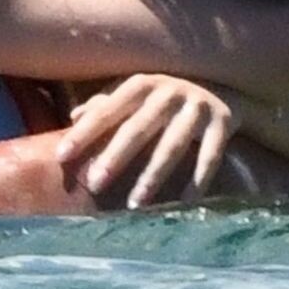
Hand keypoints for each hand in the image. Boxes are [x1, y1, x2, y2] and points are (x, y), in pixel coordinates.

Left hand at [55, 73, 235, 208]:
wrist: (226, 88)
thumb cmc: (168, 97)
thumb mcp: (139, 94)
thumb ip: (107, 104)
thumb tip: (73, 116)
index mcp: (142, 85)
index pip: (107, 110)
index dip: (84, 133)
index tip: (62, 157)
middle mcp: (169, 91)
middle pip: (138, 128)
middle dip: (115, 157)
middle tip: (94, 184)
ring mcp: (198, 105)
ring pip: (173, 145)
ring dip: (154, 175)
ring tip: (135, 203)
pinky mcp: (223, 121)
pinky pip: (211, 154)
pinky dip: (199, 179)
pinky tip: (186, 201)